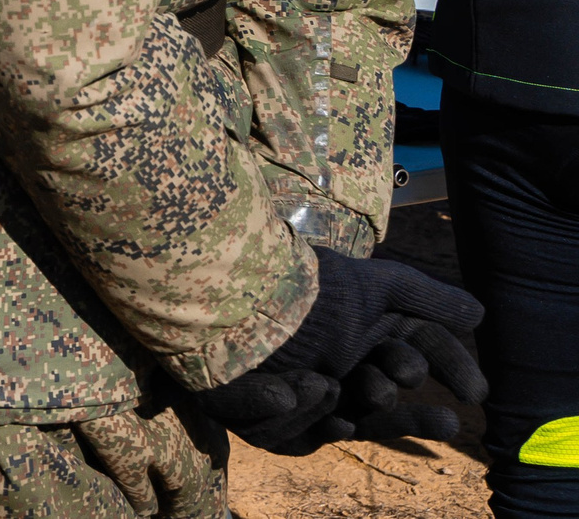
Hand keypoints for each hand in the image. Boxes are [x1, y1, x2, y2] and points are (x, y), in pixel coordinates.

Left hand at [193, 249, 484, 453]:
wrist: (231, 286)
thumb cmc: (307, 287)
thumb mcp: (376, 285)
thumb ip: (427, 299)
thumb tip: (482, 314)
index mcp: (364, 345)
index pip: (415, 368)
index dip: (444, 378)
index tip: (474, 391)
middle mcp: (337, 376)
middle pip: (380, 406)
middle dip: (394, 397)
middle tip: (391, 376)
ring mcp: (300, 402)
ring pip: (342, 425)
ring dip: (353, 407)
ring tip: (343, 384)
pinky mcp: (262, 419)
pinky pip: (280, 429)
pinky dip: (288, 410)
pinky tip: (299, 387)